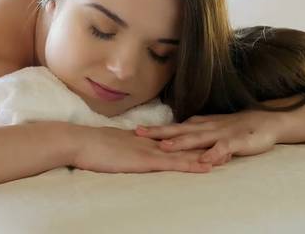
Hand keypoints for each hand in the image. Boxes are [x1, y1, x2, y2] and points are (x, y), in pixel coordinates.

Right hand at [70, 124, 223, 173]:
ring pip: (183, 152)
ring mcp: (148, 150)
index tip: (205, 137)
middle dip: (204, 143)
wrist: (78, 142)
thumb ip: (121, 145)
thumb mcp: (109, 144)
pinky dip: (191, 165)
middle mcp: (149, 141)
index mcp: (141, 138)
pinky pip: (173, 163)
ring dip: (205, 153)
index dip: (188, 138)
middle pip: (182, 142)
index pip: (170, 138)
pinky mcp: (145, 160)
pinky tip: (206, 167)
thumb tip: (125, 148)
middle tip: (226, 142)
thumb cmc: (87, 145)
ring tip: (227, 154)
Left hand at [134, 110, 281, 164]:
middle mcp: (206, 128)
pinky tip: (204, 160)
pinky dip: (213, 154)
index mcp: (199, 125)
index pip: (173, 127)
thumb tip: (174, 132)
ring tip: (164, 147)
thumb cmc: (237, 126)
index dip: (154, 129)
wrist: (266, 122)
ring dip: (180, 143)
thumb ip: (194, 130)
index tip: (134, 130)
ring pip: (197, 138)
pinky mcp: (236, 142)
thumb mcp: (212, 127)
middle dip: (158, 133)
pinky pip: (223, 148)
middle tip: (138, 134)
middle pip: (178, 130)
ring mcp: (220, 134)